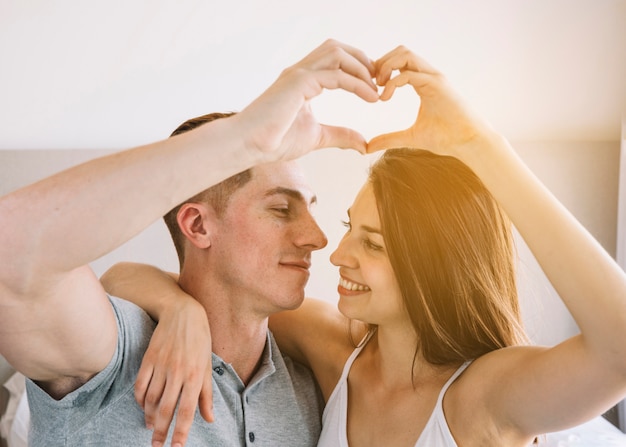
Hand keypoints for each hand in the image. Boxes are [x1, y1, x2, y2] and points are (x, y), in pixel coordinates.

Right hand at [135, 296, 212, 446]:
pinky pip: (140, 385)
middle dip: (160, 432)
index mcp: (196, 375)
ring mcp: (162, 366)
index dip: (180, 432)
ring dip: (150, 416)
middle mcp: (178, 372)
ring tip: (151, 426)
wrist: (183, 313)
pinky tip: (144, 406)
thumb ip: (206, 394)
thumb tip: (209, 419)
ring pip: (152, 399)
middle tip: (157, 446)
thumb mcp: (208, 366)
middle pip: (166, 409)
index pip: (186, 411)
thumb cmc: (200, 341)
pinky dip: (140, 399)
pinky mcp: (148, 359)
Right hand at [235, 39, 379, 159]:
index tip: (375, 87)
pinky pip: (335, 75)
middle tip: (379, 82)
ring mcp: (299, 74)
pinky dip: (357, 83)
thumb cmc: (274, 141)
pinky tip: (370, 97)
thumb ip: (340, 136)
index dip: (359, 67)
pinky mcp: (298, 83)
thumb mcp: (317, 137)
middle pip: (338, 47)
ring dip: (362, 68)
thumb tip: (363, 144)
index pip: (335, 59)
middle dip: (363, 60)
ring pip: (337, 53)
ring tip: (376, 89)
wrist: (248, 146)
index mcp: (303, 80)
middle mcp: (301, 72)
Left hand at [367, 46, 495, 155]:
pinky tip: (384, 98)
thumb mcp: (410, 137)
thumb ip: (389, 139)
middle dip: (382, 63)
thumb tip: (368, 147)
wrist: (468, 143)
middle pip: (401, 51)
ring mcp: (434, 78)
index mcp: (424, 82)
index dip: (382, 69)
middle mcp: (429, 75)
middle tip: (373, 85)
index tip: (372, 88)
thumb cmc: (446, 138)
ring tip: (380, 88)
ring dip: (386, 67)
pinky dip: (392, 83)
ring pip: (405, 54)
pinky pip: (408, 74)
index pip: (400, 61)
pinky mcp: (436, 85)